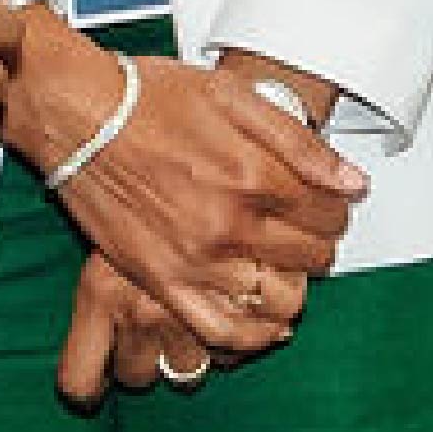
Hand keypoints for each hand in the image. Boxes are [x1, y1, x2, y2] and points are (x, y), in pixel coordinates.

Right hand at [0, 18, 356, 400]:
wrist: (78, 116)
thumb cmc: (148, 98)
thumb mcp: (235, 97)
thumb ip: (300, 144)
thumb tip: (353, 184)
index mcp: (254, 175)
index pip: (330, 213)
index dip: (336, 206)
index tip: (325, 201)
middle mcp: (230, 224)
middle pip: (310, 255)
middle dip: (317, 239)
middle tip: (303, 225)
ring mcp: (196, 258)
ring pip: (276, 294)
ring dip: (290, 280)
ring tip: (281, 261)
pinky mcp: (162, 280)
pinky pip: (221, 329)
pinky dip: (253, 334)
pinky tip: (265, 322)